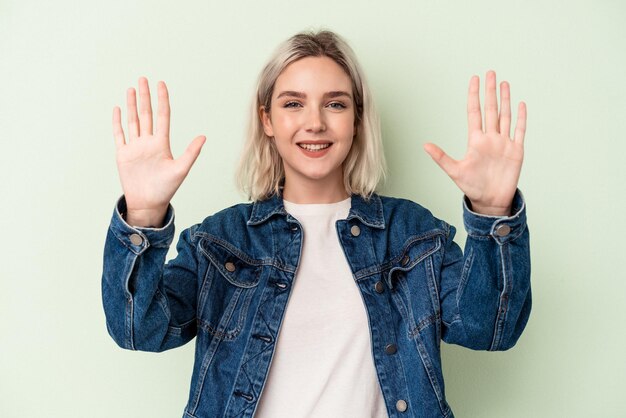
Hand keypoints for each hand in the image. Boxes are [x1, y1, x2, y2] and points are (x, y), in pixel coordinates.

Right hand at [112, 77, 205, 225]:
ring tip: (131, 89)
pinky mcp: (123, 155)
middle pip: (146, 114)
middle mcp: (148, 142)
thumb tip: (204, 136)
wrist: (148, 204)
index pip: (162, 116)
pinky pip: (119, 135)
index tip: (161, 84)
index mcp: (162, 143)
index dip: (162, 100)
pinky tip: (118, 109)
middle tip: (143, 79)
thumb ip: (191, 152)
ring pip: (133, 121)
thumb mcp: (181, 169)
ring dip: (131, 105)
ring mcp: (135, 147)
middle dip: (145, 97)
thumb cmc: (166, 189)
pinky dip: (117, 122)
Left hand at [423, 71, 525, 215]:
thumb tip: (425, 145)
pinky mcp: (516, 151)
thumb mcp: (454, 171)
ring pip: (505, 116)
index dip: (474, 96)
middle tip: (490, 73)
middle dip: (490, 91)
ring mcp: (504, 143)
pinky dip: (521, 118)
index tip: (474, 79)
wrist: (490, 201)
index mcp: (475, 140)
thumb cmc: (471, 187)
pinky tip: (521, 104)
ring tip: (504, 83)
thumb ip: (441, 157)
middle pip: (491, 109)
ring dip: (505, 100)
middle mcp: (490, 138)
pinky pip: (519, 131)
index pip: (474, 112)